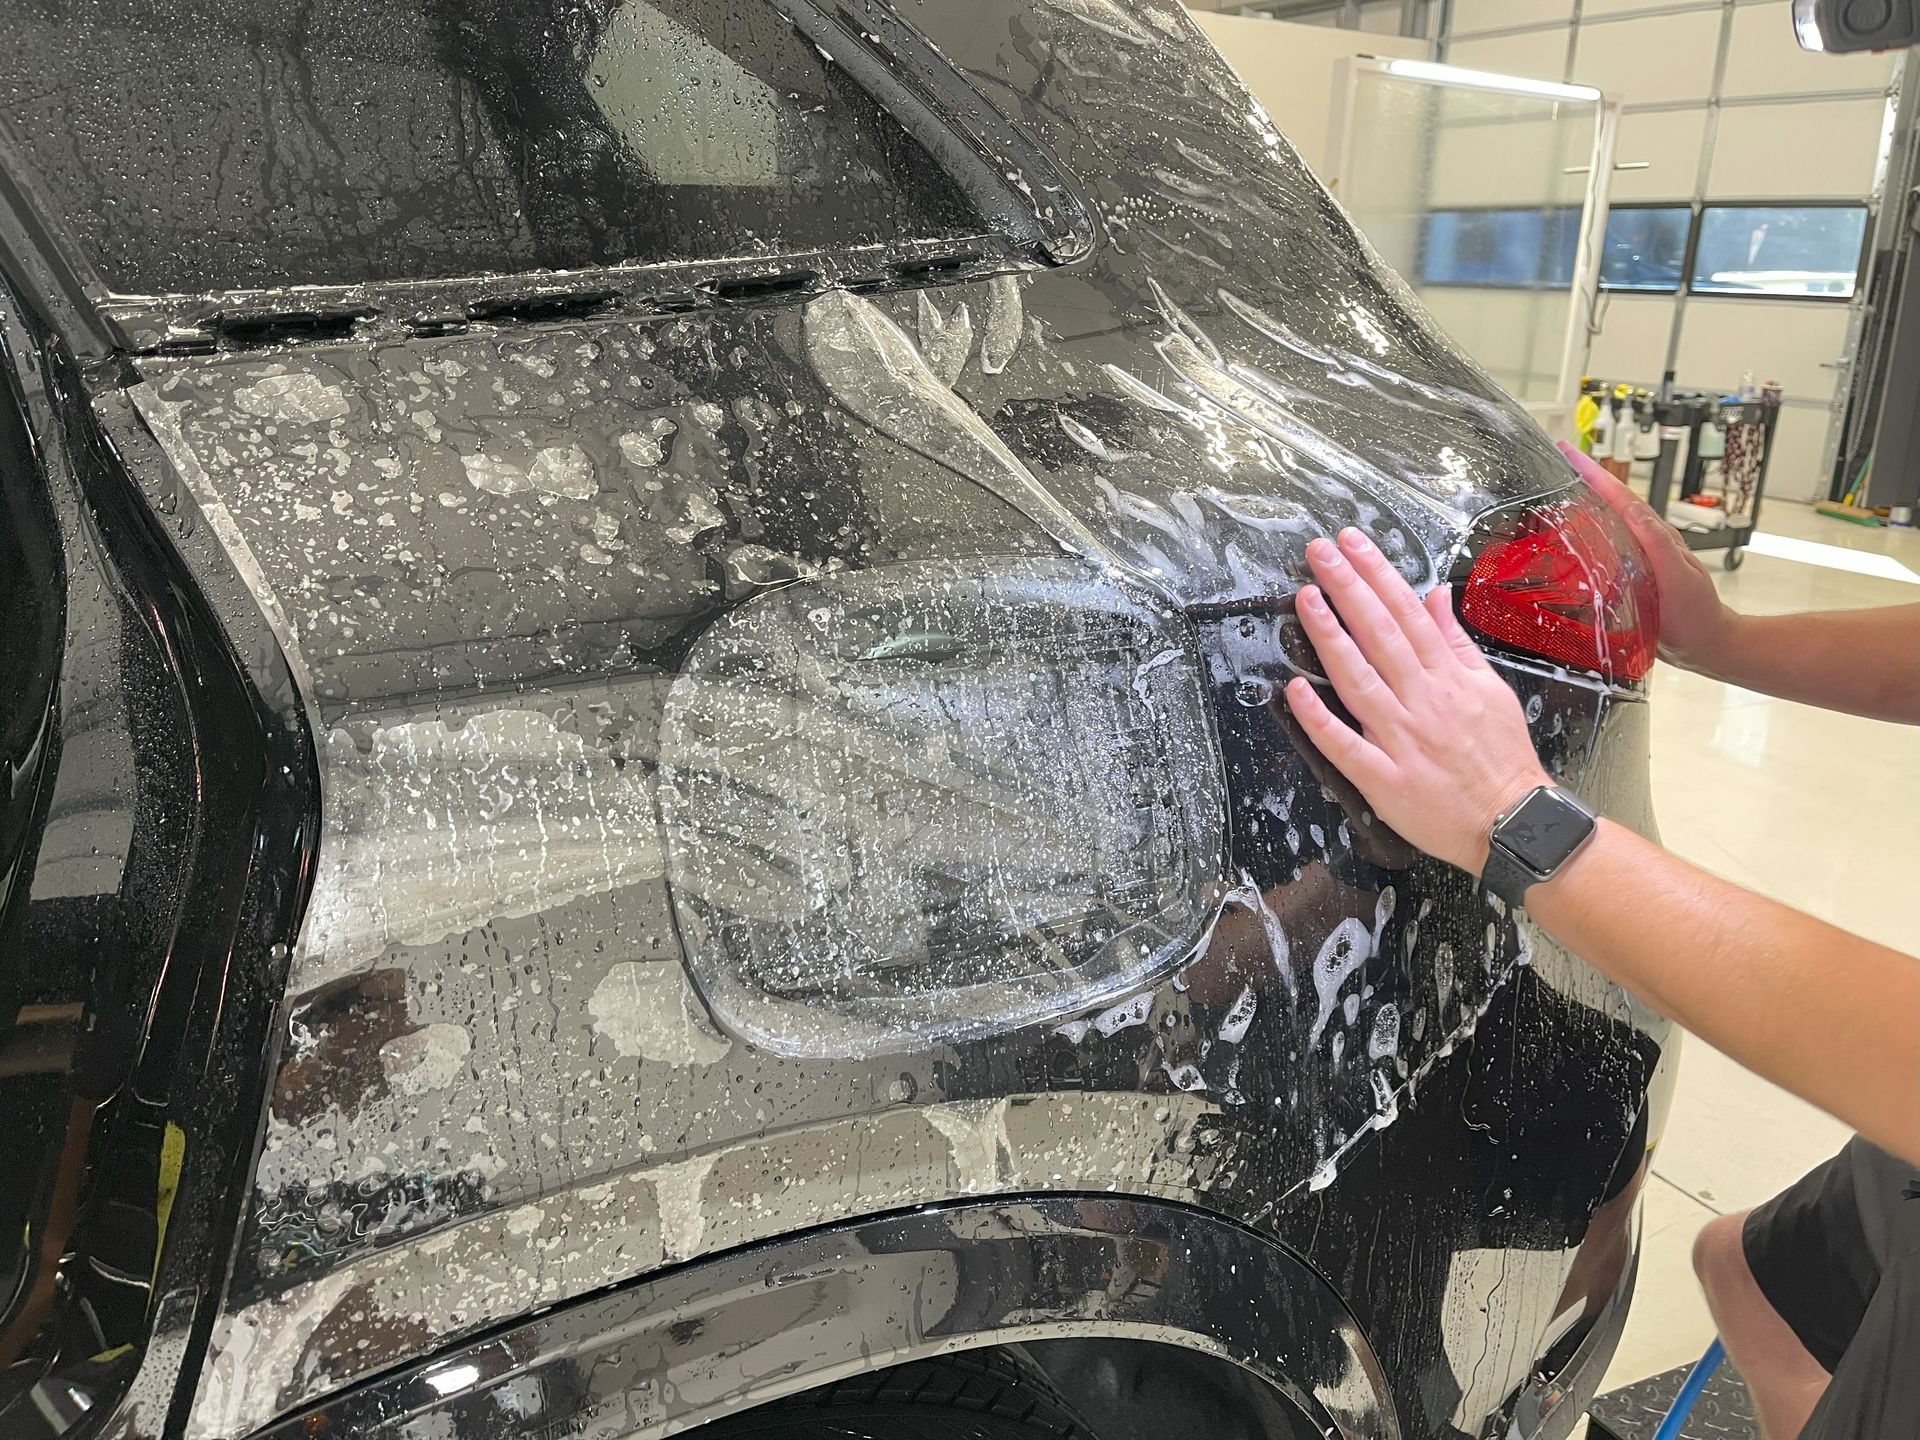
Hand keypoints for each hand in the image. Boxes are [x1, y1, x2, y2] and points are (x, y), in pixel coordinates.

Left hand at [1284, 530, 1549, 876]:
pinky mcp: (1385, 778)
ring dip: (1329, 636)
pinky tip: (1295, 688)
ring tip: (1305, 598)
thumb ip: (1456, 641)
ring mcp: (1401, 738)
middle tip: (1319, 551)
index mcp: (1448, 676)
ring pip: (1359, 678)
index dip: (1376, 574)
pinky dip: (1319, 717)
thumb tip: (1435, 595)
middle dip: (1347, 588)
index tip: (1351, 543)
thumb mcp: (1490, 688)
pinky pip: (1345, 744)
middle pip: (1379, 634)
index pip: (1406, 612)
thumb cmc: (1501, 757)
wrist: (1514, 821)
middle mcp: (1422, 700)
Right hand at [1556, 440, 1739, 672]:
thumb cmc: (1695, 613)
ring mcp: (1635, 558)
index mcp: (1655, 536)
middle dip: (1585, 479)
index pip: (1621, 498)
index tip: (1570, 454)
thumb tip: (1632, 509)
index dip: (1595, 474)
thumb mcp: (1678, 575)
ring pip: (1606, 523)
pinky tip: (1569, 538)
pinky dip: (1584, 536)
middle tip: (1558, 460)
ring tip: (1556, 488)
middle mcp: (1643, 542)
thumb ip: (1657, 543)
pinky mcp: (1627, 576)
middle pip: (1611, 503)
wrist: (1705, 645)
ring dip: (1582, 503)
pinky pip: (1602, 549)